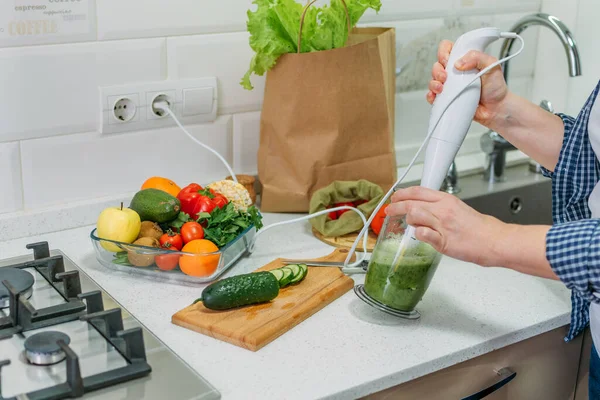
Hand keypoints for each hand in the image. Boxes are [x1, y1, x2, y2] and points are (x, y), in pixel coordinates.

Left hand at [386, 187, 506, 266]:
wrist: (494, 240)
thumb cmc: (478, 227)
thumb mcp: (457, 208)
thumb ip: (439, 207)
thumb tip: (423, 209)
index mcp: (446, 200)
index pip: (418, 191)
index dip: (402, 193)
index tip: (395, 197)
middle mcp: (442, 210)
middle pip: (411, 203)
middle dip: (396, 206)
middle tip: (389, 210)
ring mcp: (442, 225)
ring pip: (414, 215)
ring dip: (407, 220)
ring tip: (409, 224)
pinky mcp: (443, 241)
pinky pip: (423, 234)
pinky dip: (418, 234)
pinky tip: (419, 234)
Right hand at [427, 40, 508, 127]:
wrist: (496, 108)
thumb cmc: (495, 87)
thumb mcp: (491, 66)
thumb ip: (478, 57)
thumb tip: (458, 63)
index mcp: (464, 60)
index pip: (448, 48)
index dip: (444, 52)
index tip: (448, 60)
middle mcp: (455, 72)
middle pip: (436, 65)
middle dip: (437, 70)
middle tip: (446, 77)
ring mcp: (450, 85)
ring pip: (433, 80)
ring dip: (433, 83)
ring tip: (441, 89)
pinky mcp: (447, 98)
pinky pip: (433, 96)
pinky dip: (431, 96)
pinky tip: (436, 97)